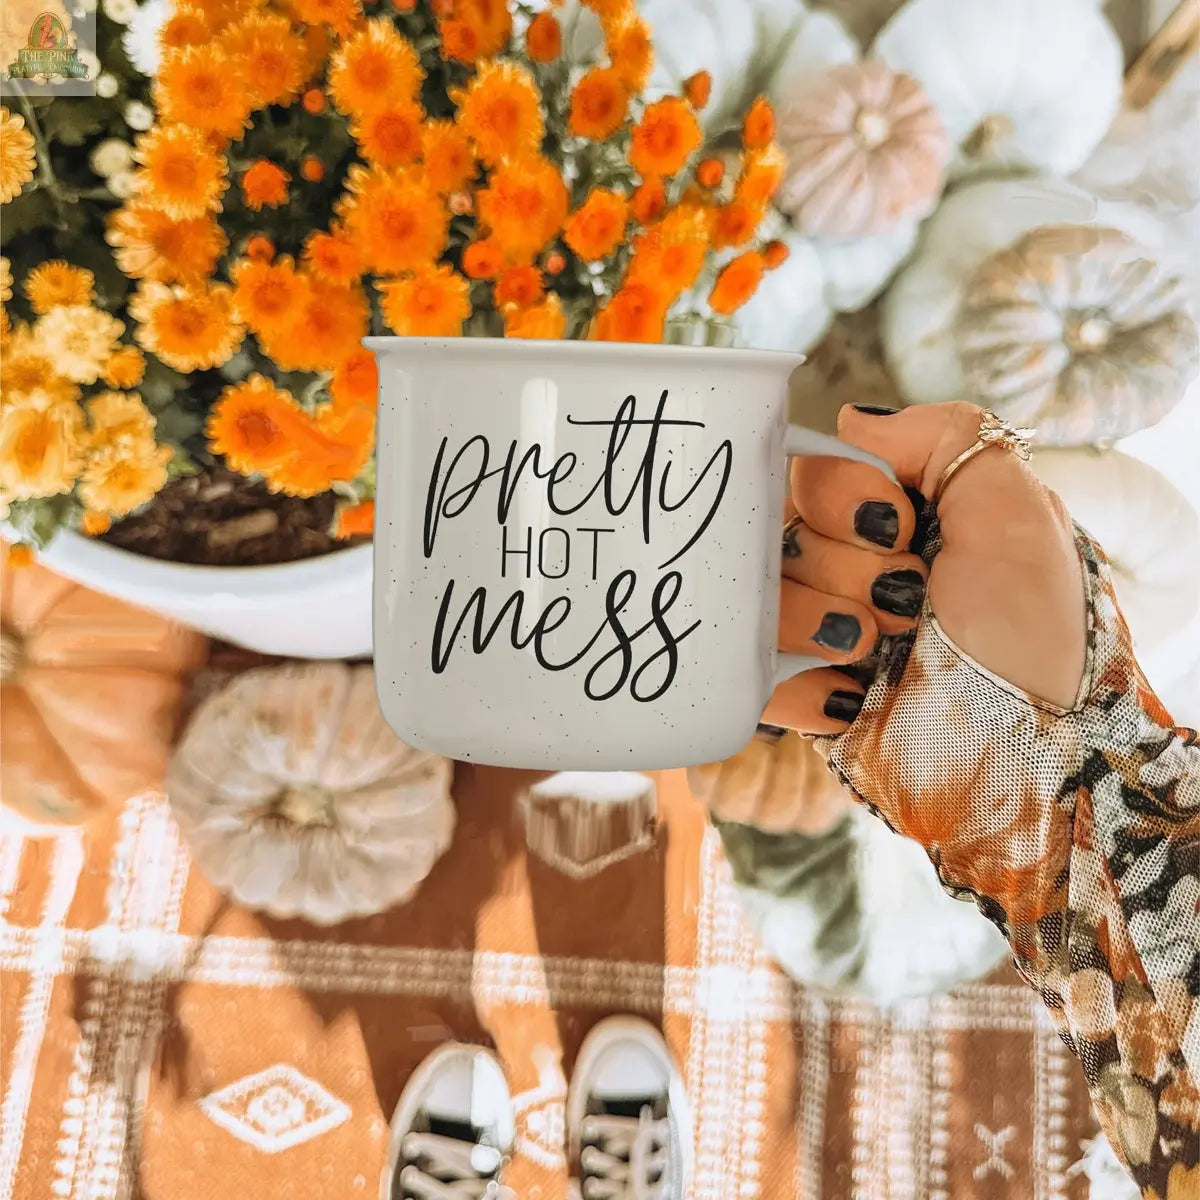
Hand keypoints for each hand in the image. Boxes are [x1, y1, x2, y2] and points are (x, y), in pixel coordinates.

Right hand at [765, 402, 1087, 731]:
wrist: (1035, 750)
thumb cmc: (1035, 632)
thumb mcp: (1016, 512)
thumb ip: (945, 436)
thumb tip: (851, 419)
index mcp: (893, 520)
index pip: (809, 472)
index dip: (839, 493)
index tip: (899, 525)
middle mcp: (847, 569)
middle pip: (774, 532)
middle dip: (844, 565)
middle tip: (908, 599)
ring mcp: (817, 634)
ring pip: (752, 600)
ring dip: (820, 620)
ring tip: (878, 647)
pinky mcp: (799, 697)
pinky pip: (748, 676)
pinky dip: (798, 684)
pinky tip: (852, 693)